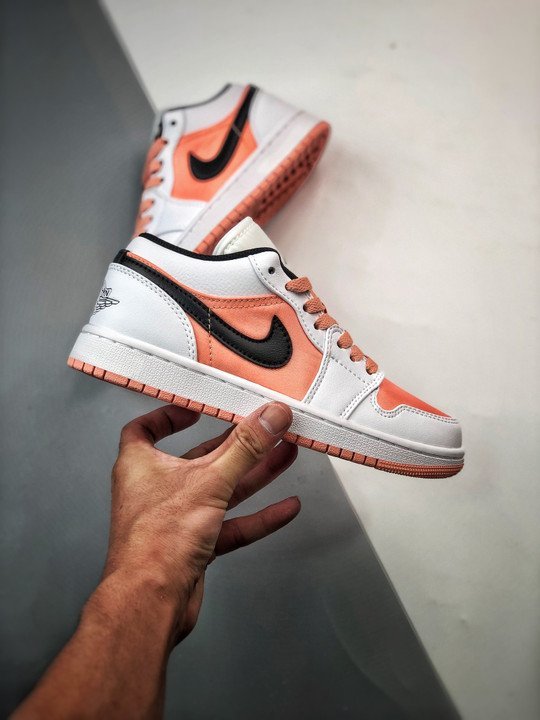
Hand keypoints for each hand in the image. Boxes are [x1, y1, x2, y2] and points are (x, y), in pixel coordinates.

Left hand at [101, 402, 299, 641]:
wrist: (151, 602)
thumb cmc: (157, 542)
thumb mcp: (209, 480)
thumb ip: (245, 447)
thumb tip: (270, 417)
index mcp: (141, 465)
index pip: (145, 429)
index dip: (168, 415)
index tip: (196, 407)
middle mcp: (156, 489)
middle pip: (200, 458)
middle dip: (237, 445)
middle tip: (266, 429)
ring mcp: (177, 519)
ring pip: (221, 490)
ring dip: (254, 475)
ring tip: (285, 455)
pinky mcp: (195, 546)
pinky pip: (231, 524)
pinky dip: (258, 516)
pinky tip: (284, 508)